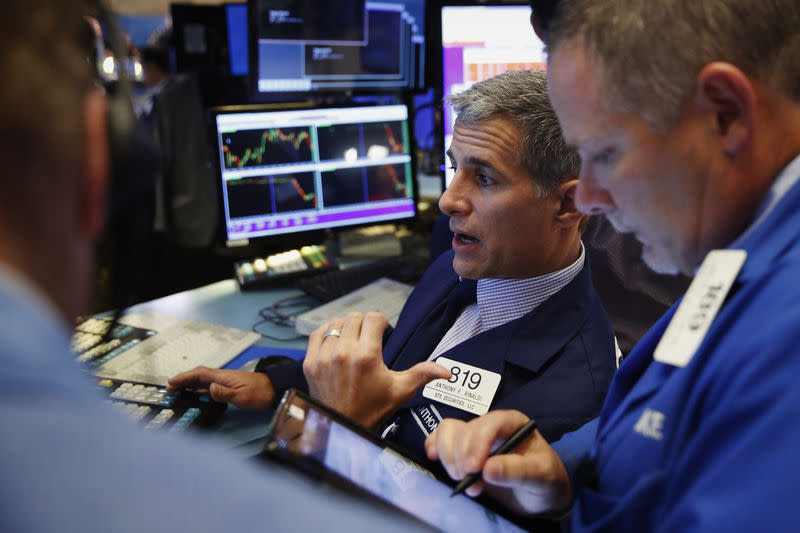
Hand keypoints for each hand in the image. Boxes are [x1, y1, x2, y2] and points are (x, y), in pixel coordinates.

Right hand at [167, 366, 275, 409]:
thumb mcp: (242, 396)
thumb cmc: (261, 393)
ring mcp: (226, 381)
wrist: (275, 389)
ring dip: (190, 384)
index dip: (184, 377)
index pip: (199, 374)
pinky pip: (210, 386)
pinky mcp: (230, 386)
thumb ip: (225, 394)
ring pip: (203, 380)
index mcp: (223, 377)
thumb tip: (209, 389)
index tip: (171, 382)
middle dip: (183, 380)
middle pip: (198, 376)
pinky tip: (196, 394)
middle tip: (169, 388)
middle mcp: (223, 377)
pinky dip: (199, 389)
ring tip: (178, 390)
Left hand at [303, 311, 451, 428]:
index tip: (382, 333)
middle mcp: (343, 353)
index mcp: (367, 357)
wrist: (343, 427)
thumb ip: (422, 374)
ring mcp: (324, 357)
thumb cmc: (371, 410)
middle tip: (369, 338)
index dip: (382, 323)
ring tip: (353, 341)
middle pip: (355, 318)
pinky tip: (336, 342)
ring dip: (345, 328)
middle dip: (364, 325)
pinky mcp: (311, 363)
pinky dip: (326, 334)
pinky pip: (317, 334)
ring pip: (335, 323)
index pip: (374, 318)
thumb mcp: (400, 391)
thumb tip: (445, 371)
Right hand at [425, 410, 571, 516]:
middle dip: (463, 458)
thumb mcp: (541, 476)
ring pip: (449, 431)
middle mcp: (491, 426)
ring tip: (460, 479)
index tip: (475, 469)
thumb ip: (517, 471)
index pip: (491, 423)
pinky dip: (434, 446)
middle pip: (466, 430)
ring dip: (448, 456)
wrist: (539, 494)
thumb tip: (488, 469)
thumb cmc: (545, 480)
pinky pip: (440, 438)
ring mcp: (474, 436)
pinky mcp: (461, 449)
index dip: (479, 443)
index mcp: (513, 423)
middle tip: (471, 484)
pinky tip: (434, 458)